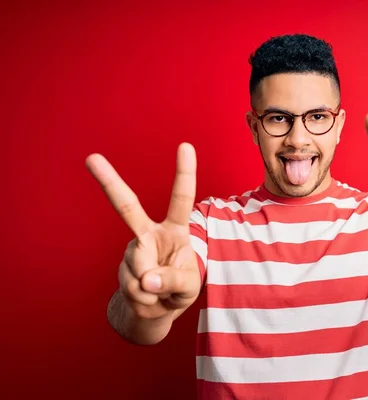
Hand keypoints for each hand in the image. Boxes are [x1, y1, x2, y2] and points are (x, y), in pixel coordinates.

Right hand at [86, 143, 199, 319]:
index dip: (184, 173)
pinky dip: (145, 301)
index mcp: (175, 230)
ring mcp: (132, 251)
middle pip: (127, 207)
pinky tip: (148, 297)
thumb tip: (147, 279)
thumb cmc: (180, 288)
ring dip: (153, 290)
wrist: (157, 308)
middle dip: (109, 182)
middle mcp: (149, 234)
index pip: (180, 199)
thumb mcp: (189, 287)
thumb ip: (174, 281)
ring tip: (160, 291)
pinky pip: (134, 288)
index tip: (186, 146)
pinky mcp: (122, 269)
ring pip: (140, 269)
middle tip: (91, 158)